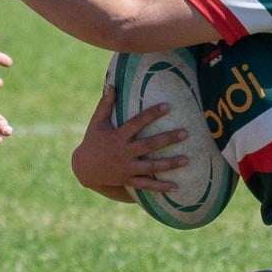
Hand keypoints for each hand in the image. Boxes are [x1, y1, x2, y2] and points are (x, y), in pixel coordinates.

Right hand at [70, 85, 186, 192]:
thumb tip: (111, 84)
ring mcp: (126, 168)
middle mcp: (123, 153)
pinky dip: (161, 187)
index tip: (168, 106)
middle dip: (167, 139)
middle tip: (185, 133)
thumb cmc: (93, 141)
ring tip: (187, 159)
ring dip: (169, 163)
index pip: (137, 123)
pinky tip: (176, 187)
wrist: (84, 169)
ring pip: (151, 167)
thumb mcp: (97, 123)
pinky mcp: (128, 180)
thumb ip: (105, 104)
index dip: (152, 114)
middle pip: (149, 145)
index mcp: (117, 137)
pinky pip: (146, 185)